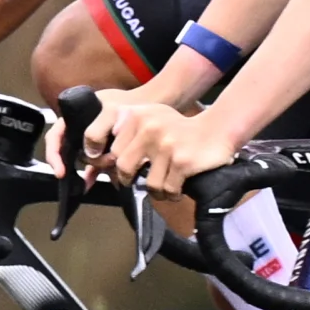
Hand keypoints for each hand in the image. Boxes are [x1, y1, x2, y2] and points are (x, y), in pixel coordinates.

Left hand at [86, 89, 238, 194]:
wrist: (217, 130)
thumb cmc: (178, 131)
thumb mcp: (149, 119)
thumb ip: (123, 133)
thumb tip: (92, 164)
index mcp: (135, 115)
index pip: (107, 148)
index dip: (108, 164)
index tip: (118, 170)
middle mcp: (147, 127)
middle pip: (123, 168)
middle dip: (132, 180)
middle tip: (145, 179)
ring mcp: (164, 144)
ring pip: (146, 183)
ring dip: (157, 190)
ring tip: (166, 183)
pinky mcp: (181, 161)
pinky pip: (166, 189)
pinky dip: (172, 193)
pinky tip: (179, 185)